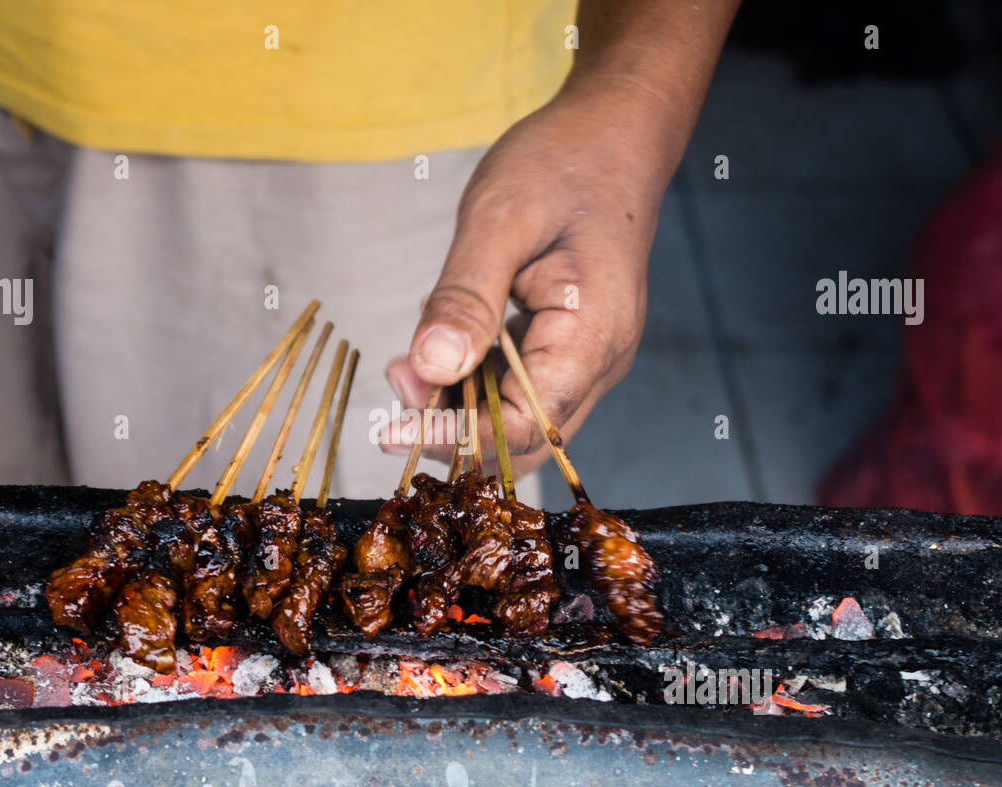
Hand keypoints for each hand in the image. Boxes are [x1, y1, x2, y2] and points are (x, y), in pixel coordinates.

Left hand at [381, 0, 737, 478]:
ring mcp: (590, 357)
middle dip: (454, 429)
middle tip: (394, 390)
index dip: (454, 435)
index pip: (521, 425)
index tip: (386, 427)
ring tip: (407, 365)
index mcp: (593, 336)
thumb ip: (464, 300)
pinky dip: (474, 380)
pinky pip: (521, 387)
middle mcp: (601, 361)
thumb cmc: (563, 162)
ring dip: (459, 405)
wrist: (614, 132)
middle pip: (525, 438)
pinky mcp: (572, 346)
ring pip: (520, 418)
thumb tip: (429, 368)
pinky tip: (440, 348)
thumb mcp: (499, 221)